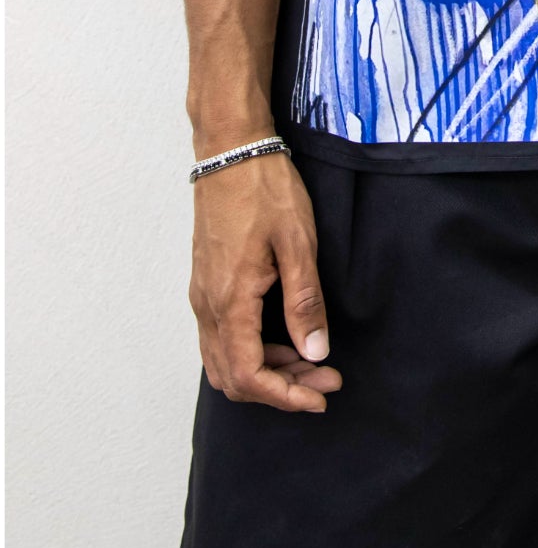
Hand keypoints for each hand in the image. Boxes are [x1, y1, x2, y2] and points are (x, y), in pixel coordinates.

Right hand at [189, 150, 342, 411]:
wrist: (230, 150)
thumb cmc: (265, 189)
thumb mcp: (297, 243)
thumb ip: (304, 302)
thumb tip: (315, 352)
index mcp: (230, 301)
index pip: (249, 375)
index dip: (285, 396)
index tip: (320, 397)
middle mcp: (207, 306)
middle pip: (234, 376)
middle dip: (280, 388)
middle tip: (325, 378)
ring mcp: (202, 295)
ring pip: (225, 360)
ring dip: (266, 371)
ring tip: (311, 360)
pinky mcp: (206, 283)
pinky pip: (221, 337)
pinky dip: (251, 350)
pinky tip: (284, 337)